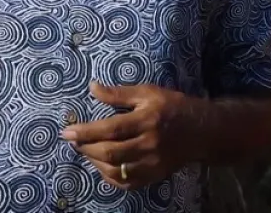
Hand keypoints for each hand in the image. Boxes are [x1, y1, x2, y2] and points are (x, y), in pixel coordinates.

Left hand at [62, 81, 200, 189]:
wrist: (203, 131)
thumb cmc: (173, 106)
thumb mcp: (148, 92)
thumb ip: (119, 93)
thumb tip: (92, 88)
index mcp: (147, 120)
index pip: (111, 129)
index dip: (86, 132)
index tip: (67, 132)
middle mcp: (149, 145)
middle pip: (110, 153)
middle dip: (86, 148)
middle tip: (74, 141)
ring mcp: (153, 164)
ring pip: (116, 170)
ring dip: (95, 162)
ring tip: (86, 150)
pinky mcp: (155, 176)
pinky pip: (127, 183)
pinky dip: (109, 177)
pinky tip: (101, 165)